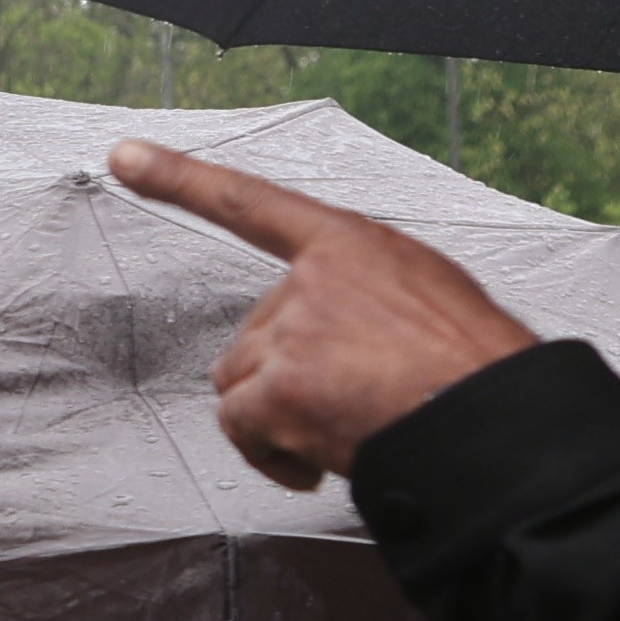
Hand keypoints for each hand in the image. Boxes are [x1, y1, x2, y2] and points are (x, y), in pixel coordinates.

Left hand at [106, 139, 537, 489]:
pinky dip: (270, 454)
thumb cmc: (477, 369)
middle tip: (352, 400)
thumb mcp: (432, 296)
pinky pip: (240, 427)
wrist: (493, 422)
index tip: (127, 158)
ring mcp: (292, 332)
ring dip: (277, 415)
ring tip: (342, 428)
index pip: (249, 203)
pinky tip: (316, 462)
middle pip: (253, 334)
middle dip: (289, 376)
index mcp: (351, 245)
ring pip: (240, 381)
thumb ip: (365, 296)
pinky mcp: (278, 388)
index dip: (180, 178)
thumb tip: (344, 336)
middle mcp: (312, 280)